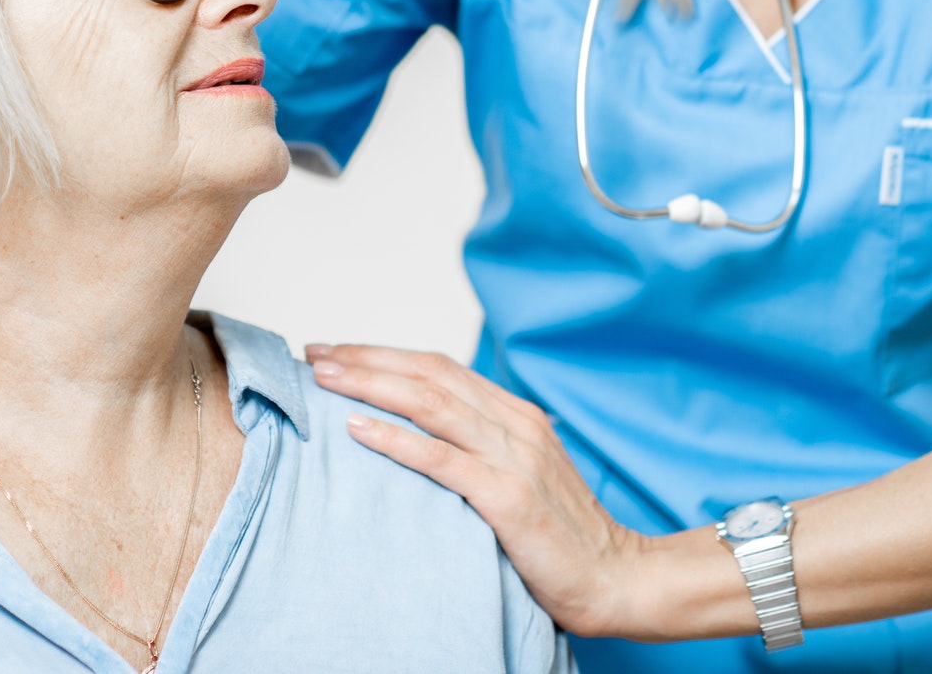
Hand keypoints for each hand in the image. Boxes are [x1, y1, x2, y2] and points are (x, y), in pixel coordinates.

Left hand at [305, 343, 646, 637]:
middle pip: (428, 373)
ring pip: (430, 403)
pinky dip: (395, 438)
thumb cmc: (562, 537)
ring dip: (370, 384)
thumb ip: (482, 450)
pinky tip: (358, 429)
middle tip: (314, 354)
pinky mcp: (508, 496)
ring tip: (325, 379)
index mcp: (516, 415)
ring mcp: (514, 457)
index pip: (439, 367)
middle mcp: (515, 424)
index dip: (384, 354)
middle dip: (366, 359)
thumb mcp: (522, 476)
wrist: (617, 578)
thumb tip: (422, 440)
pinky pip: (441, 459)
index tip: (337, 353)